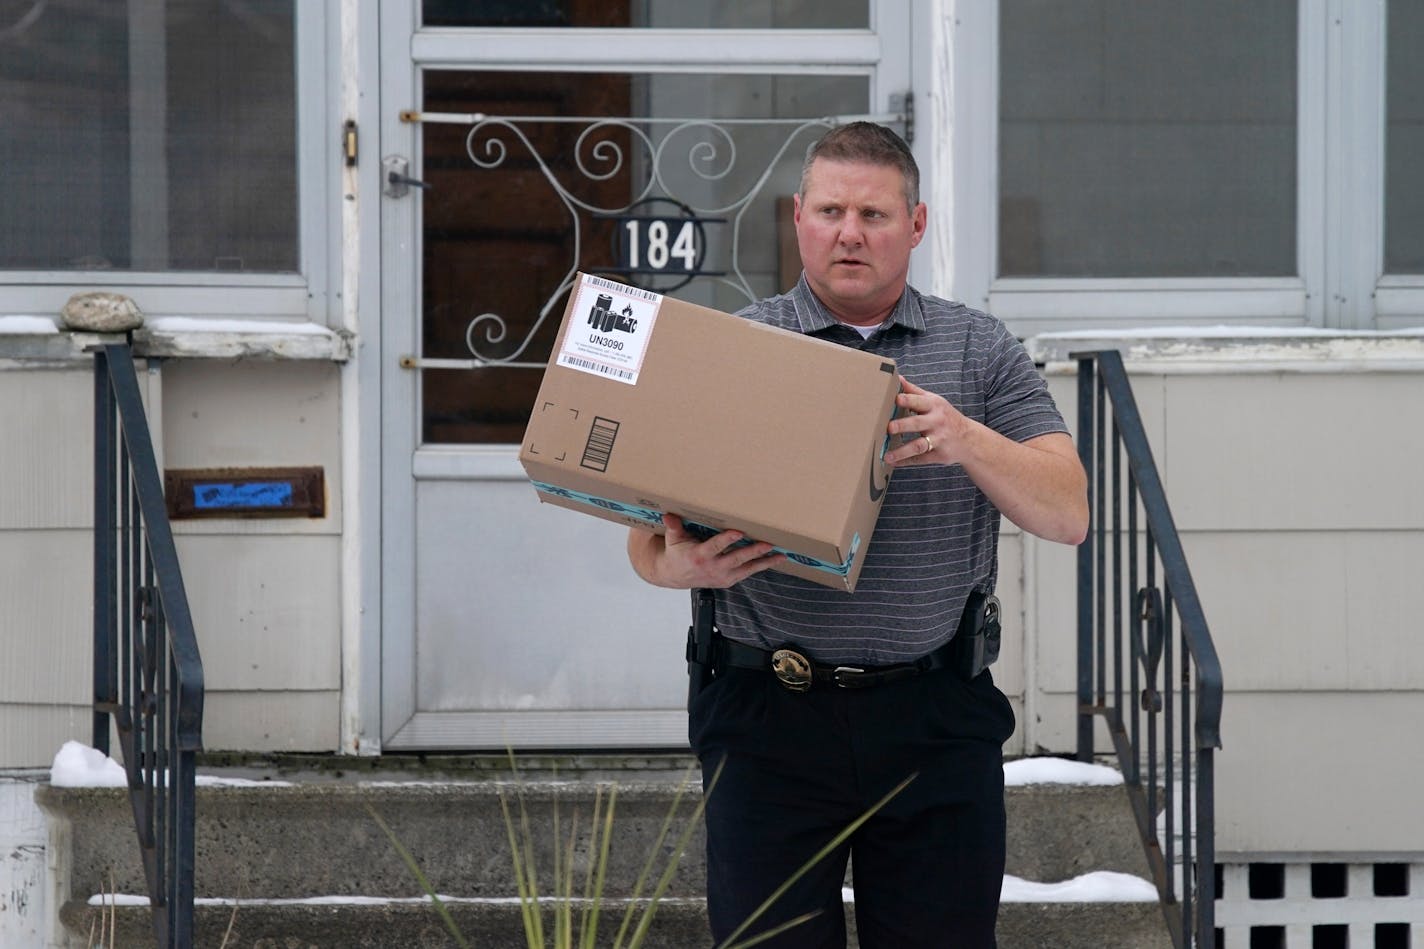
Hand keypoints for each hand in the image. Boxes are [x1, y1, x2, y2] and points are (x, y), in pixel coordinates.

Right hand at [630, 514, 783, 588]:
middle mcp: (713, 568)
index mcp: (699, 556)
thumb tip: (668, 515)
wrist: (674, 576)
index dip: (726, 540)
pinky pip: (747, 572)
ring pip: (746, 569)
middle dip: (753, 551)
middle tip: (768, 544)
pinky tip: (774, 559)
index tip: (738, 532)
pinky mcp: (729, 580)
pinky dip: (761, 566)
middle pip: (736, 559)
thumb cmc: (676, 553)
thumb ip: (673, 527)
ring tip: (780, 555)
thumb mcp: (672, 539)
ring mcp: (722, 576)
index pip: (715, 547)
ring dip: (764, 562)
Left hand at [883, 376, 967, 467]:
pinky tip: (892, 462)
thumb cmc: (944, 416)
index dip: (908, 400)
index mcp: (934, 406)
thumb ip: (914, 391)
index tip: (896, 399)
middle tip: (889, 428)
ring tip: (887, 456)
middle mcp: (937, 422)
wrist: (969, 439)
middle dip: (903, 425)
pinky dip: (906, 461)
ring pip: (919, 445)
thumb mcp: (934, 401)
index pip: (919, 402)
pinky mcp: (938, 455)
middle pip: (918, 424)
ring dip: (902, 451)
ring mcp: (938, 440)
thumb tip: (897, 378)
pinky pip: (921, 459)